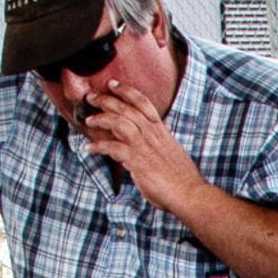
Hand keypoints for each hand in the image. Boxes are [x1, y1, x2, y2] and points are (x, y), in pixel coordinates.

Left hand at [76, 79, 203, 210]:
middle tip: (92, 97)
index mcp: (161, 130)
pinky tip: (90, 149)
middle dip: (106, 100)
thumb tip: (160, 130)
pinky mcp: (137, 160)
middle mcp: (152, 133)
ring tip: (89, 121)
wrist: (189, 192)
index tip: (113, 85)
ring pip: (118, 122)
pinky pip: (112, 148)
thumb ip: (162, 139)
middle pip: (126, 108)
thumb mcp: (174, 150)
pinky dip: (99, 147)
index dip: (126, 91)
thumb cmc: (182, 176)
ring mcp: (144, 146)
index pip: (142, 102)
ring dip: (101, 119)